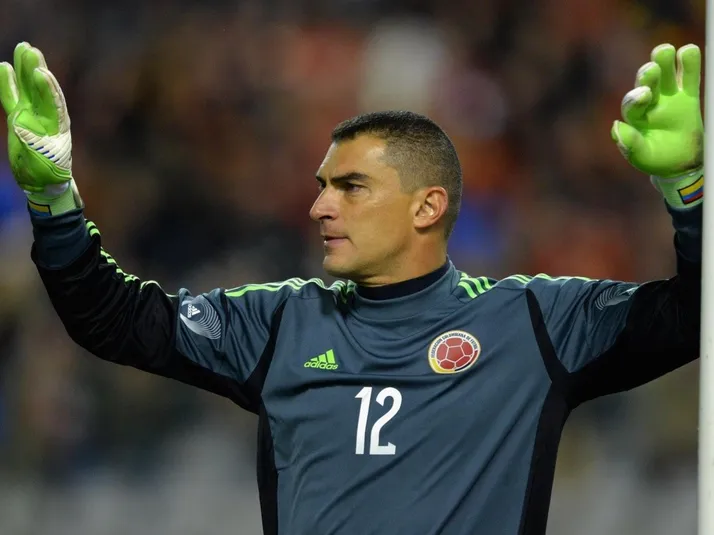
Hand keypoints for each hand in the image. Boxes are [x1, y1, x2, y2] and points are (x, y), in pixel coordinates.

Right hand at [0, 42, 72, 197]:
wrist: (43, 182)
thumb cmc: (47, 176)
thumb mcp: (45, 166)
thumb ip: (37, 147)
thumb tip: (24, 130)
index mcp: (55, 129)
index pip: (53, 105)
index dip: (48, 90)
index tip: (42, 73)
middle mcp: (45, 118)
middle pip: (41, 90)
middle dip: (37, 70)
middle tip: (31, 50)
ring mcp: (32, 115)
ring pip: (28, 88)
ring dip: (25, 69)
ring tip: (24, 48)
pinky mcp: (19, 118)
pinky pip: (12, 97)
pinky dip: (8, 83)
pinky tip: (4, 66)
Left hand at [612, 43, 702, 178]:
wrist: (679, 163)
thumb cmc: (656, 160)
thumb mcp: (642, 157)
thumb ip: (631, 144)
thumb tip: (616, 127)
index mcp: (634, 117)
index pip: (631, 104)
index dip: (636, 99)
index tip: (644, 95)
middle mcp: (649, 102)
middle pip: (645, 83)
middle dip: (647, 76)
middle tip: (651, 69)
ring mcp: (669, 97)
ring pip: (665, 74)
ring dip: (663, 61)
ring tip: (664, 50)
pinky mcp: (688, 96)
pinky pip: (689, 77)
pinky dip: (688, 63)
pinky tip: (687, 50)